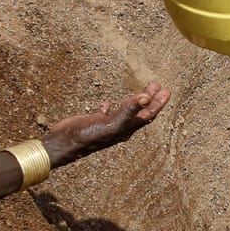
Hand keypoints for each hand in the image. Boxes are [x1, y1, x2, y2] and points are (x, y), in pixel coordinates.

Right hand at [38, 83, 170, 166]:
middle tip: (158, 86)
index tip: (166, 91)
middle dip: (150, 100)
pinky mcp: (93, 122)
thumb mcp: (111, 123)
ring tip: (142, 90)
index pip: (147, 115)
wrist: (63, 144)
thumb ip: (129, 110)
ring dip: (134, 101)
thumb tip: (147, 97)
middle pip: (140, 113)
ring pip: (125, 112)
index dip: (157, 103)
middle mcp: (119, 128)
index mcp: (126, 129)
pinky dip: (110, 107)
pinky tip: (108, 103)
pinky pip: (106, 114)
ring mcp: (106, 125)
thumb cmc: (87, 136)